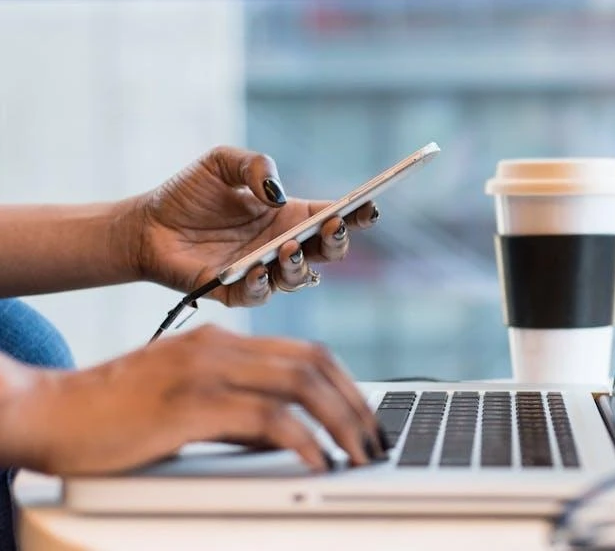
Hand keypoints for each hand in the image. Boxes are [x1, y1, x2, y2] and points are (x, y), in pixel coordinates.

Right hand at [0, 326, 386, 475]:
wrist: (49, 412)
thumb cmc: (115, 414)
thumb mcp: (189, 404)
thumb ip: (239, 413)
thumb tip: (290, 437)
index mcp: (222, 341)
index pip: (307, 352)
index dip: (347, 384)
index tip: (366, 418)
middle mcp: (220, 347)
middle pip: (314, 363)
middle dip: (356, 404)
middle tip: (375, 440)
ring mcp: (205, 370)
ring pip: (300, 384)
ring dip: (341, 422)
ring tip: (360, 455)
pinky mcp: (190, 404)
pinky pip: (266, 418)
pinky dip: (303, 440)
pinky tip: (318, 462)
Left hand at [131, 146, 378, 305]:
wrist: (146, 225)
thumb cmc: (188, 193)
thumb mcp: (221, 162)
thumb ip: (254, 165)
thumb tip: (277, 193)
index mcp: (289, 216)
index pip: (333, 217)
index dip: (356, 214)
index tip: (369, 206)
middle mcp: (282, 246)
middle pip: (328, 252)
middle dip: (337, 241)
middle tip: (333, 226)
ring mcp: (262, 271)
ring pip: (300, 279)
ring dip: (300, 265)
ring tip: (288, 247)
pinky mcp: (235, 292)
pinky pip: (259, 295)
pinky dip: (262, 284)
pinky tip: (257, 268)